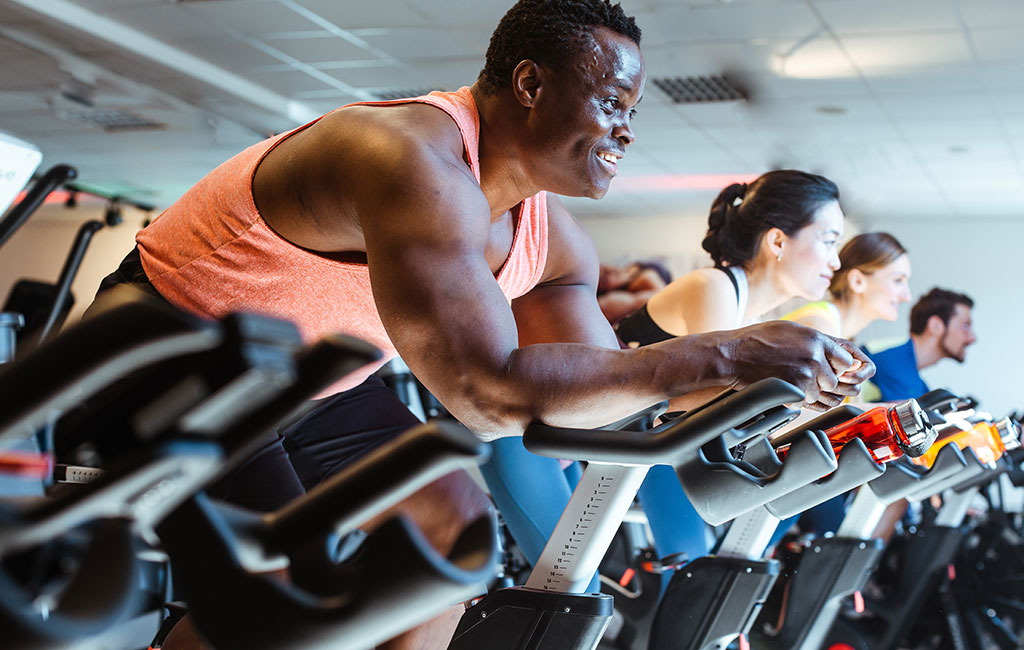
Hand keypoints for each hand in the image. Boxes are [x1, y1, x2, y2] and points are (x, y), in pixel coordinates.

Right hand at [723, 321, 874, 410]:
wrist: (733, 355)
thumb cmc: (757, 340)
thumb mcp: (791, 329)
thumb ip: (816, 340)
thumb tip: (835, 350)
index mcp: (817, 339)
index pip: (846, 361)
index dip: (836, 366)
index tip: (826, 368)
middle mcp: (815, 358)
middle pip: (834, 380)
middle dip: (820, 381)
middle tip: (800, 375)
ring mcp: (805, 376)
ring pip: (818, 394)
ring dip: (806, 391)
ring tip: (786, 378)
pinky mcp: (794, 392)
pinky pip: (804, 403)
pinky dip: (793, 399)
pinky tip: (780, 385)